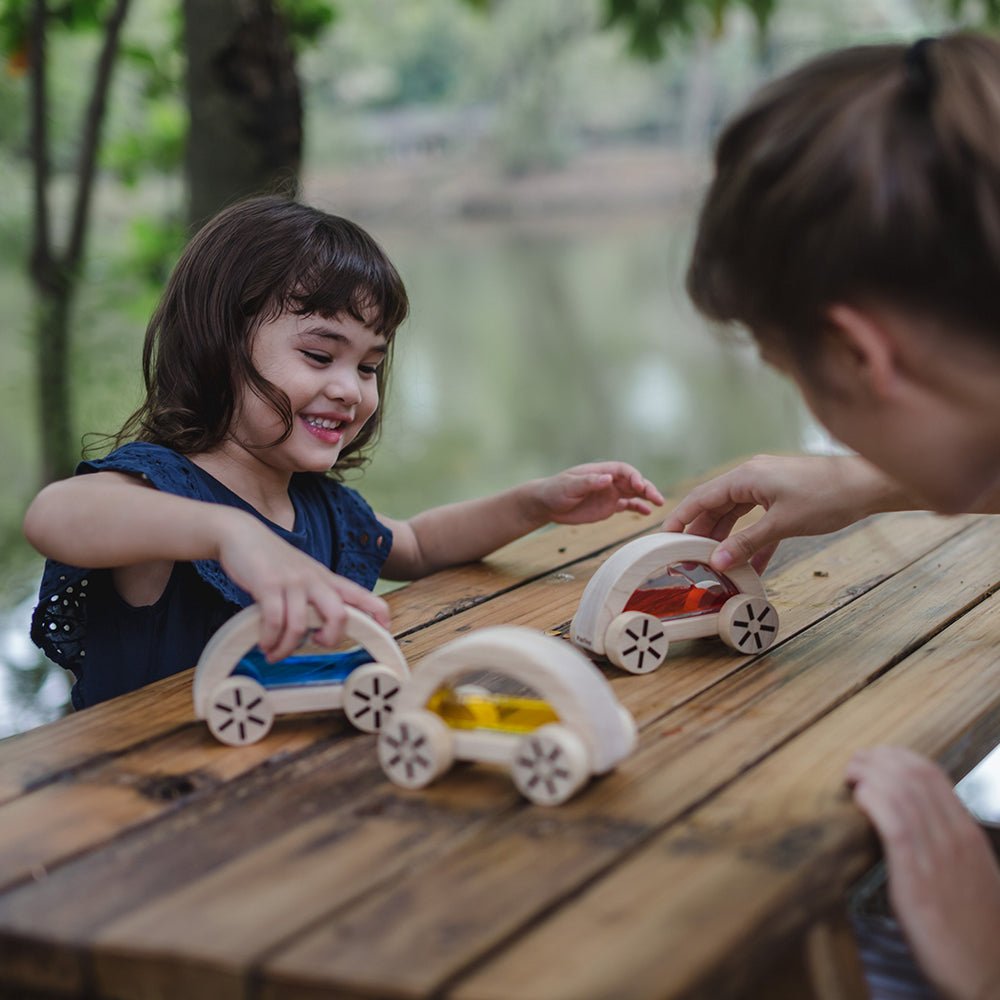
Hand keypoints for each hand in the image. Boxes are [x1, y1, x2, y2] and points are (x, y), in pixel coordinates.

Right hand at [215, 510, 389, 661]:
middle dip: (330, 638)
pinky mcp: (268, 585)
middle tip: (315, 645)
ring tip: (274, 652)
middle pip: (339, 615)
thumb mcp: (305, 576)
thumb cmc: (274, 561)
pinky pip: (274, 621)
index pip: (364, 596)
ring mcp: (293, 582)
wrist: (243, 534)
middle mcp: (316, 581)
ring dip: (287, 647)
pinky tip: (264, 642)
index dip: (379, 615)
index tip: (385, 632)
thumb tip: (320, 632)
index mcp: (328, 580)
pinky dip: (269, 638)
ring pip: (301, 625)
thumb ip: (317, 598)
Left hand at [533, 462, 663, 525]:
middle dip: (646, 487)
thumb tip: (608, 479)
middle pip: (633, 481)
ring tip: (658, 504)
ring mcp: (610, 494)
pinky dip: (639, 508)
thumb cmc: (555, 490)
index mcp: (601, 471)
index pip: (624, 470)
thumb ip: (588, 482)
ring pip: (634, 493)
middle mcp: (609, 481)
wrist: (547, 504)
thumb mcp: (569, 486)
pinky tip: (648, 513)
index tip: (640, 486)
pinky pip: (628, 506)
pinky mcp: (609, 507)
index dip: (634, 477)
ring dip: (647, 497)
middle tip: (657, 498)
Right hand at [661, 454, 894, 573]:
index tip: (665, 537)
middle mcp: (752, 477)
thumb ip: (746, 543)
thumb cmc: (828, 497)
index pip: (702, 498)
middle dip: (702, 533)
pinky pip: (758, 520)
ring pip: (736, 514)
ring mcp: (768, 486)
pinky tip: (749, 566)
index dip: (681, 519)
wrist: (869, 486)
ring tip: (714, 563)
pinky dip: (752, 541)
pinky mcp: (783, 497)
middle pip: (716, 506)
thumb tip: (717, 561)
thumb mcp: (782, 524)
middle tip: (688, 558)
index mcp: (746, 476)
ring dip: (726, 538)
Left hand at [846, 747, 999, 999]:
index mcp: (967, 834)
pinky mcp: (919, 880)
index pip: (933, 774)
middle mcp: (956, 838)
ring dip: (869, 774)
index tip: (874, 757)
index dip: (897, 756)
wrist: (988, 976)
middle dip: (878, 759)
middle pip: (915, 774)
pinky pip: (896, 824)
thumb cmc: (972, 930)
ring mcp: (939, 857)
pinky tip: (858, 798)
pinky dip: (874, 801)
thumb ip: (943, 844)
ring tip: (849, 775)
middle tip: (854, 762)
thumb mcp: (966, 875)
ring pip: (903, 792)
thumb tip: (908, 819)